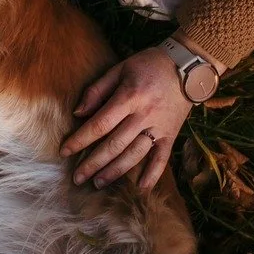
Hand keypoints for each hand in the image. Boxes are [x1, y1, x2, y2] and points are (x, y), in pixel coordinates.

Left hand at [60, 47, 192, 188]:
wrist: (189, 66)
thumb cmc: (149, 64)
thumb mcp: (120, 68)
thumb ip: (97, 90)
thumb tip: (78, 113)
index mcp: (129, 97)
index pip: (100, 124)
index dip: (80, 139)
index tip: (65, 151)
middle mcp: (144, 115)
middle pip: (114, 144)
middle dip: (93, 163)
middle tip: (77, 177)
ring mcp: (160, 127)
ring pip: (135, 154)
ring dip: (115, 171)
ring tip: (98, 183)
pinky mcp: (172, 134)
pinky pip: (162, 158)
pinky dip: (153, 174)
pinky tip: (141, 188)